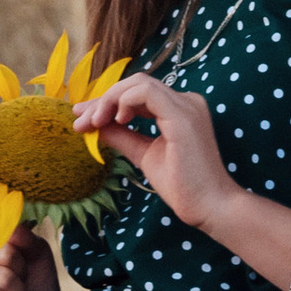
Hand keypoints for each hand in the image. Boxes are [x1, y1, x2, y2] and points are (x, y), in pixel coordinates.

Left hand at [74, 73, 238, 241]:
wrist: (209, 206)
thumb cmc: (182, 186)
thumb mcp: (143, 154)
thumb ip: (121, 136)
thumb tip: (94, 124)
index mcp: (179, 109)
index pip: (137, 94)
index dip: (107, 102)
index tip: (83, 118)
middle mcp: (185, 101)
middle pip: (135, 84)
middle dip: (103, 99)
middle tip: (81, 122)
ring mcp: (186, 104)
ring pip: (138, 83)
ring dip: (110, 99)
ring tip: (94, 122)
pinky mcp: (182, 114)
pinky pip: (146, 92)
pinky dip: (125, 101)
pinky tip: (117, 120)